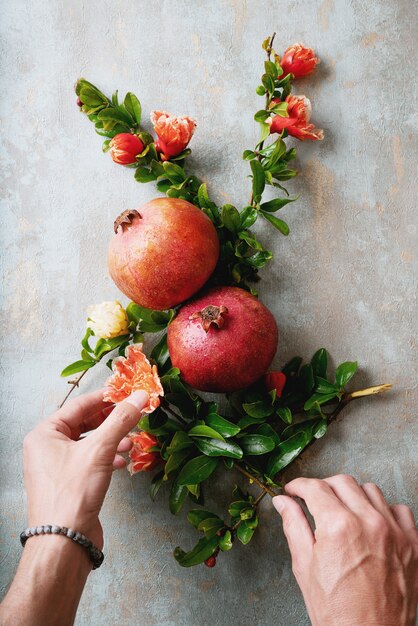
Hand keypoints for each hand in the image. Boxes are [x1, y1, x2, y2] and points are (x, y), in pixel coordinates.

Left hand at [23, 388, 148, 549]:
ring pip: (88, 444)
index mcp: (44, 434)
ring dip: (111, 440)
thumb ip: (121, 420)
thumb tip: (139, 397)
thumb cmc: (72, 494)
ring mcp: (56, 468)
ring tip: (132, 441)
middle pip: (84, 424)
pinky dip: (106, 458)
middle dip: (110, 421)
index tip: (127, 393)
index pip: (79, 406)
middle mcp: (46, 449)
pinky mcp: (67, 485)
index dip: (106, 398)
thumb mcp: (100, 449)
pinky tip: (122, 462)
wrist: (64, 542)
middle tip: (133, 414)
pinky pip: (89, 462)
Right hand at [273, 475, 416, 625]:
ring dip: (353, 496)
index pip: (315, 488)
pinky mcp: (413, 545)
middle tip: (314, 500)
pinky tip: (372, 523)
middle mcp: (369, 522)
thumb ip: (294, 526)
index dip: (298, 486)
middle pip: (342, 482)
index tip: (293, 491)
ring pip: (371, 490)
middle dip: (323, 487)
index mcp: (338, 527)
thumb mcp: (304, 567)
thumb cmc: (337, 612)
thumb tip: (283, 502)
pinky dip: (384, 510)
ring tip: (343, 512)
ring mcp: (395, 532)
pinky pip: (400, 510)